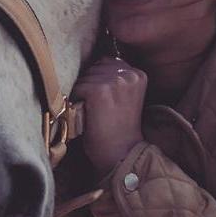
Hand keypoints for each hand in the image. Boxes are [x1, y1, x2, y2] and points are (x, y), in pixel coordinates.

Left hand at [71, 57, 146, 177]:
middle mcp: (129, 74)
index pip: (107, 62)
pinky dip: (77, 101)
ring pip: (85, 76)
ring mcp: (115, 81)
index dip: (99, 79)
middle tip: (97, 107)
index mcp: (138, 74)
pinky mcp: (100, 90)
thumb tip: (91, 66)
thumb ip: (115, 78)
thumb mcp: (125, 96)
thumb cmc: (118, 129)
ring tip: (93, 111)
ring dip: (83, 93)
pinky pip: (78, 87)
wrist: (121, 154)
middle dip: (90, 84)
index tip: (103, 98)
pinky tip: (87, 114)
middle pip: (95, 67)